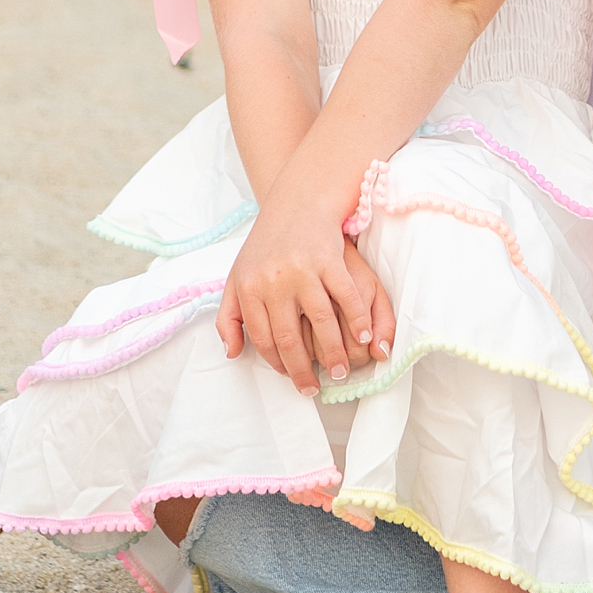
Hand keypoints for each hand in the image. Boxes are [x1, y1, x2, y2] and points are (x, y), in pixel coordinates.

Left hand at [218, 215, 395, 395]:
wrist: (296, 204)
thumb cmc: (266, 246)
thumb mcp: (237, 278)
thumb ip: (229, 317)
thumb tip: (232, 353)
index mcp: (249, 288)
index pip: (263, 339)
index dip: (278, 364)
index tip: (290, 378)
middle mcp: (274, 282)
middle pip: (290, 339)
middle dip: (304, 370)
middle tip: (314, 388)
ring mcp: (303, 270)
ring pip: (321, 323)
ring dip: (334, 352)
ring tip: (342, 370)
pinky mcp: (329, 260)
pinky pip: (346, 298)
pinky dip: (357, 320)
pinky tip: (363, 337)